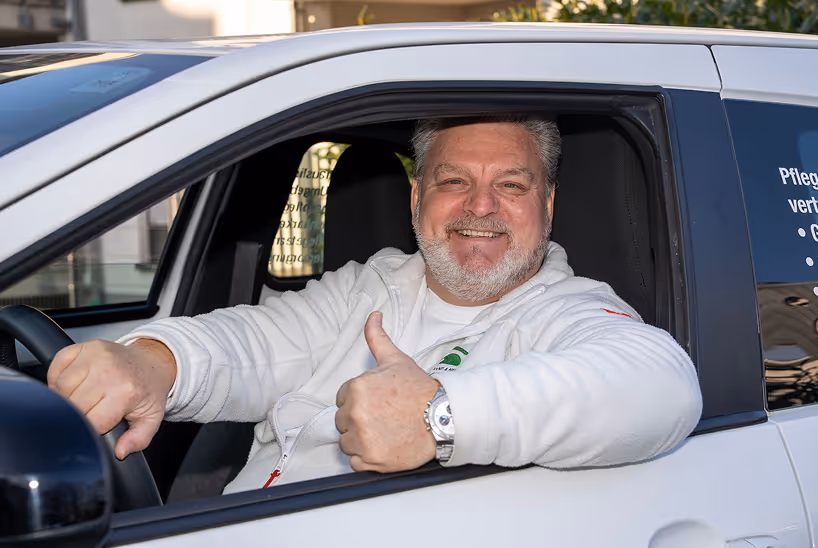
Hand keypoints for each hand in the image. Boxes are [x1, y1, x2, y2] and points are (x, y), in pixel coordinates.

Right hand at [48, 339, 176, 459]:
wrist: (152, 362)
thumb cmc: (147, 390)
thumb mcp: (151, 418)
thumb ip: (138, 439)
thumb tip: (120, 451)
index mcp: (125, 392)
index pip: (90, 422)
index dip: (89, 430)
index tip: (96, 428)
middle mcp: (108, 372)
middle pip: (72, 406)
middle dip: (78, 415)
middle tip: (92, 412)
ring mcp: (94, 356)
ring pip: (60, 388)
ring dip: (66, 397)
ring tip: (84, 398)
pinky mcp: (83, 346)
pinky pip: (56, 367)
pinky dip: (58, 379)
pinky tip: (75, 384)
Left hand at [335, 311, 439, 472]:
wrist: (443, 417)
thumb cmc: (420, 391)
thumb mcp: (396, 360)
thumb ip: (377, 338)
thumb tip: (373, 315)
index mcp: (357, 388)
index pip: (342, 399)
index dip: (359, 401)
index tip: (377, 403)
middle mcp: (355, 414)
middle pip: (343, 421)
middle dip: (359, 420)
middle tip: (383, 418)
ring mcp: (362, 439)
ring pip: (347, 441)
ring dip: (361, 439)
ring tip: (385, 432)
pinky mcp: (370, 460)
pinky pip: (355, 461)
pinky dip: (367, 457)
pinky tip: (384, 446)